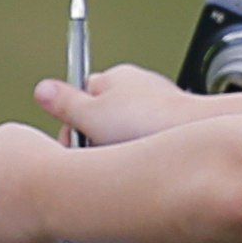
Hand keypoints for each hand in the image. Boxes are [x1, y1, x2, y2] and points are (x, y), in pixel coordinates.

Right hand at [38, 63, 202, 147]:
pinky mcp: (172, 125)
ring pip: (123, 131)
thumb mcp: (91, 116)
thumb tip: (42, 89)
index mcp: (114, 78)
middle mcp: (136, 86)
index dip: (73, 125)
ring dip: (119, 148)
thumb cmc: (151, 123)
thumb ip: (64, 103)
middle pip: (100, 116)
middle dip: (96, 137)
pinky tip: (144, 164)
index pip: (78, 97)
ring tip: (124, 162)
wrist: (200, 134)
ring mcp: (156, 105)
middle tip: (98, 157)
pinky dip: (142, 152)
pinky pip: (146, 141)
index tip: (75, 144)